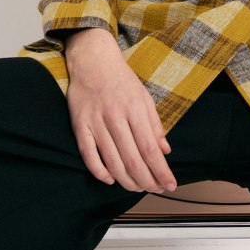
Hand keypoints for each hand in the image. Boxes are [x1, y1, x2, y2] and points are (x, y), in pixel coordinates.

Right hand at [65, 28, 176, 192]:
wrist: (92, 60)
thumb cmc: (121, 80)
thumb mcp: (144, 97)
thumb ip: (155, 124)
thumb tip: (165, 151)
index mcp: (135, 109)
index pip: (150, 149)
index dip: (161, 171)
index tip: (170, 184)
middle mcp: (115, 117)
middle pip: (133, 159)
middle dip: (147, 180)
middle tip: (155, 189)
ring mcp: (95, 122)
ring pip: (112, 161)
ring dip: (126, 180)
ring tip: (137, 187)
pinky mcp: (79, 124)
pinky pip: (88, 154)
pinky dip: (99, 171)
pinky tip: (110, 179)